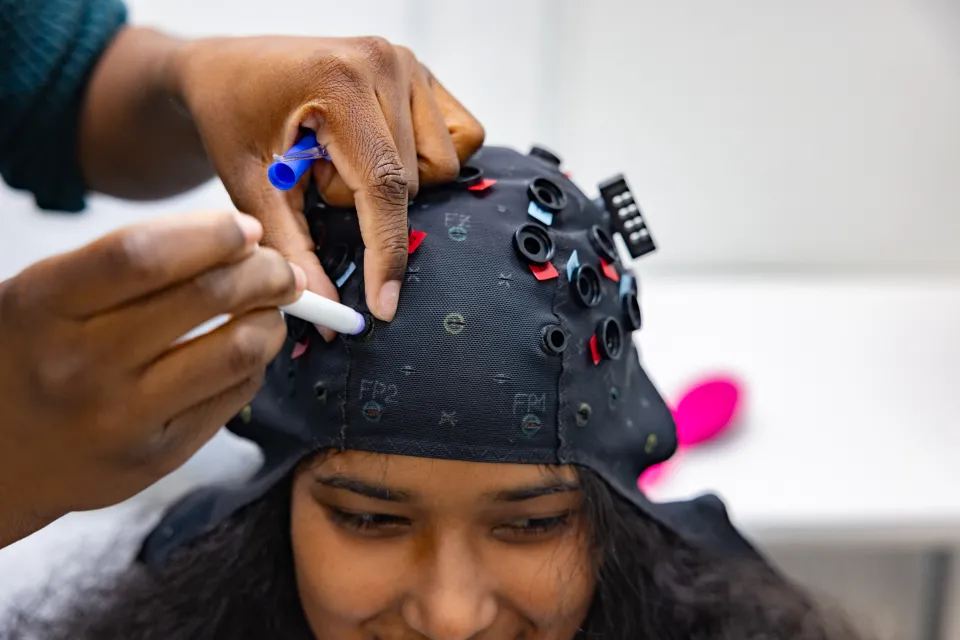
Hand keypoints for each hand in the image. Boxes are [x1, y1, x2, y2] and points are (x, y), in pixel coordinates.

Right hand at [0, 211, 303, 546]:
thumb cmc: (30, 356)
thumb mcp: (46, 295)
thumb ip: (128, 264)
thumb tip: (239, 238)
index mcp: (43, 307)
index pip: (144, 256)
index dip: (211, 234)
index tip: (246, 228)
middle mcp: (81, 365)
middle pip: (205, 298)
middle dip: (264, 271)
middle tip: (279, 268)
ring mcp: (122, 418)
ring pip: (237, 351)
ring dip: (270, 319)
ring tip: (270, 307)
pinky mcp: (158, 457)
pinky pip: (235, 395)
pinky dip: (254, 362)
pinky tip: (244, 349)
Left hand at [168, 35, 484, 325]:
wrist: (231, 70)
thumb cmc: (233, 118)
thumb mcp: (251, 188)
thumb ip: (293, 251)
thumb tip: (328, 312)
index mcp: (338, 82)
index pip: (383, 185)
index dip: (387, 253)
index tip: (385, 304)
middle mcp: (384, 63)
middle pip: (412, 183)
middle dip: (364, 203)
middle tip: (316, 174)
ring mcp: (410, 63)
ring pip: (440, 168)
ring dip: (392, 183)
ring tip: (343, 158)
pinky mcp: (424, 73)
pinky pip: (458, 141)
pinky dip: (423, 162)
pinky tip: (378, 150)